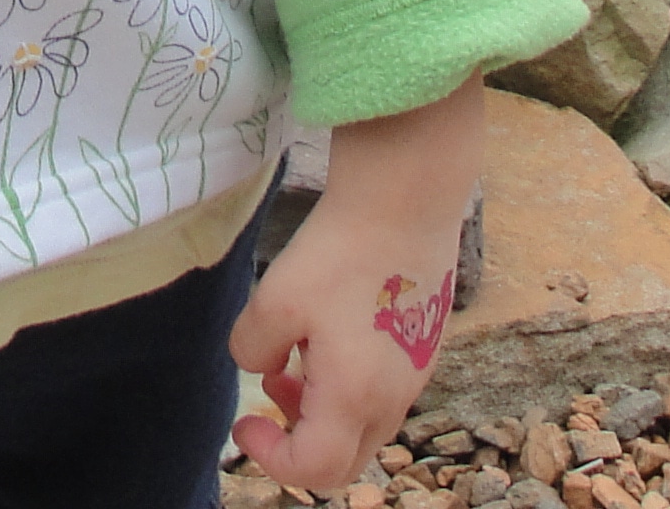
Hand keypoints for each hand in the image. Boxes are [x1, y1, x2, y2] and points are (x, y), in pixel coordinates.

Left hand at [230, 80, 484, 493]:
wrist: (407, 198)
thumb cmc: (340, 251)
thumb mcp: (274, 301)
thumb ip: (252, 350)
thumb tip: (264, 367)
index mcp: (355, 398)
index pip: (314, 470)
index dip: (270, 457)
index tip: (244, 420)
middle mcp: (394, 398)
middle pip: (345, 461)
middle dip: (299, 443)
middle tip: (271, 397)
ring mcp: (415, 373)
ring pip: (366, 426)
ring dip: (323, 412)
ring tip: (293, 359)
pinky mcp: (424, 345)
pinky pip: (383, 392)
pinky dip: (349, 386)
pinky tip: (329, 332)